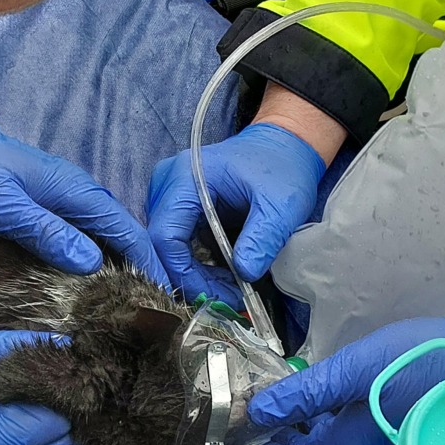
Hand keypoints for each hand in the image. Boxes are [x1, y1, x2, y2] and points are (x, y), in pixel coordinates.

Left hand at [0, 100, 167, 285]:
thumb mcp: (0, 204)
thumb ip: (45, 230)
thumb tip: (92, 262)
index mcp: (71, 188)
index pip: (123, 228)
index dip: (147, 260)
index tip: (163, 294)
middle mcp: (72, 190)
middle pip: (119, 230)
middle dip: (141, 264)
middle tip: (151, 307)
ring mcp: (58, 194)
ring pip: (101, 231)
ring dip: (120, 261)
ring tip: (130, 298)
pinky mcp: (42, 202)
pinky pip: (80, 230)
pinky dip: (95, 252)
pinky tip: (92, 275)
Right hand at [146, 121, 324, 306]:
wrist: (283, 146)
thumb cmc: (282, 168)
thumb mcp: (281, 205)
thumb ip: (262, 238)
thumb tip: (243, 274)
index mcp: (186, 177)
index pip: (165, 235)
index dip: (183, 272)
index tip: (213, 296)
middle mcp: (168, 183)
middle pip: (160, 244)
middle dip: (188, 277)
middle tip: (223, 298)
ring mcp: (170, 194)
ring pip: (166, 247)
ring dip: (191, 274)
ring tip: (227, 288)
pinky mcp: (179, 206)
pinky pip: (176, 242)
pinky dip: (195, 264)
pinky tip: (221, 275)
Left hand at [247, 315, 444, 444]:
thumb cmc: (424, 361)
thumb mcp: (358, 367)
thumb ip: (308, 391)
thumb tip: (259, 410)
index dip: (266, 442)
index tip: (248, 419)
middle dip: (287, 432)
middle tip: (270, 402)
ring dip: (310, 426)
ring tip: (296, 396)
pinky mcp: (395, 438)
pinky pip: (353, 440)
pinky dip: (334, 423)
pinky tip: (331, 400)